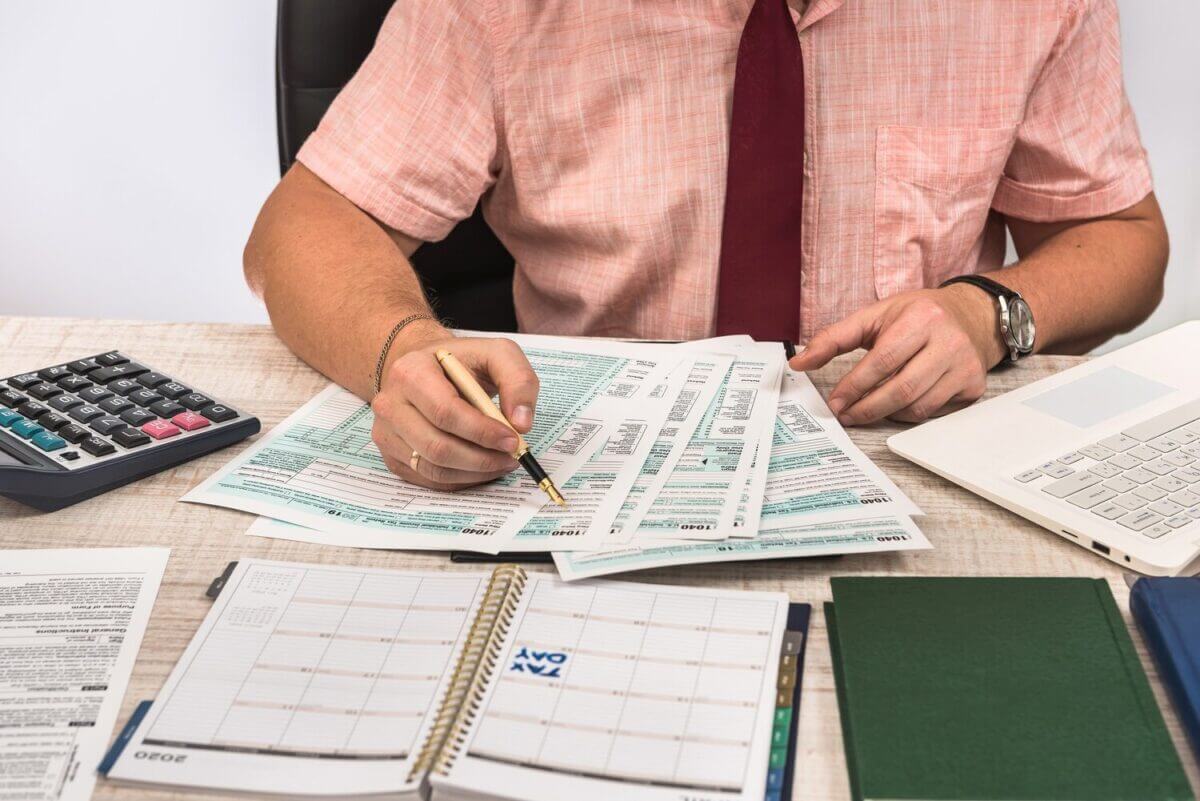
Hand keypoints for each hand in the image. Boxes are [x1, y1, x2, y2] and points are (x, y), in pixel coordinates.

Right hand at [370, 322, 538, 488]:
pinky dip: (461, 479)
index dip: (482, 432)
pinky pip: (429, 479)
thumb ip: (518, 381)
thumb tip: (521, 423)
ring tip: (501, 461)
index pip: (445, 412)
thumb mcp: (497, 354)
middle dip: (482, 458)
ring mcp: (387, 432)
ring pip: (433, 468)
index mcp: (411, 372)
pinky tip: (481, 467)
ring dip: (475, 472)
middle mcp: (390, 403)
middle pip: (437, 446)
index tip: (512, 439)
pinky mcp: (392, 455)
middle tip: (512, 456)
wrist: (427, 368)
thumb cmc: (462, 362)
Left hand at [789, 285, 1006, 424]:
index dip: (855, 386)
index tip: (835, 402)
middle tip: (846, 415)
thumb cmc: (917, 316)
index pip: (882, 360)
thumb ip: (834, 338)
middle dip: (867, 408)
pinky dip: (908, 415)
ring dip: (886, 414)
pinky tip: (896, 405)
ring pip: (918, 406)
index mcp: (922, 318)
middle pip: (901, 389)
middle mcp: (949, 341)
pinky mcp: (974, 386)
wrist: (972, 316)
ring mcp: (965, 365)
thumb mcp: (875, 316)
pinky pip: (934, 413)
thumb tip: (799, 361)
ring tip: (867, 409)